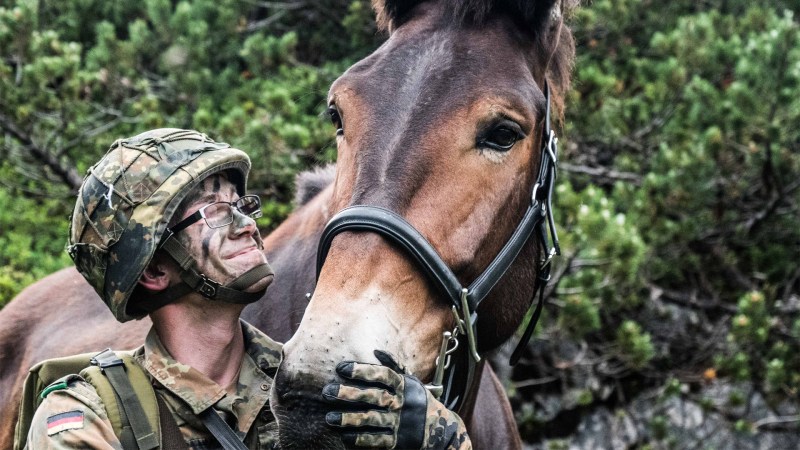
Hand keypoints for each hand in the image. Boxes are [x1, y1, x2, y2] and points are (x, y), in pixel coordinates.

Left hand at [322, 350, 469, 448]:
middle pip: (373, 396)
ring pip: (372, 419)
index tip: (341, 367)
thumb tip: (376, 351)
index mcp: (403, 385)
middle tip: (327, 392)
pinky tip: (345, 437)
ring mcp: (400, 423)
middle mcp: (401, 402)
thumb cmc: (421, 402)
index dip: (361, 370)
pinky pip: (377, 440)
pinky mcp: (398, 442)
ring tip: (329, 418)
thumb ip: (394, 366)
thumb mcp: (412, 382)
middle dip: (349, 393)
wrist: (442, 431)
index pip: (381, 374)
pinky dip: (361, 439)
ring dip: (349, 419)